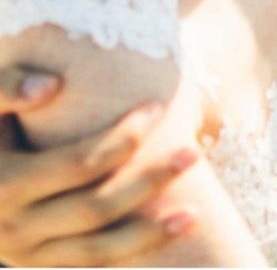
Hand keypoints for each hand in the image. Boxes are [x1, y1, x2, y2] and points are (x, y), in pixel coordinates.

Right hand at [0, 64, 198, 265]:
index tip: (158, 108)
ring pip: (97, 251)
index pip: (78, 164)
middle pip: (97, 208)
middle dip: (150, 181)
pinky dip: (131, 254)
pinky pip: (91, 265)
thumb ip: (7, 86)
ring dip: (150, 233)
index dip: (122, 137)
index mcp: (4, 184)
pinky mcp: (38, 263)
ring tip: (196, 214)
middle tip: (194, 151)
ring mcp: (25, 254)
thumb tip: (51, 86)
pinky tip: (170, 236)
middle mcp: (13, 229)